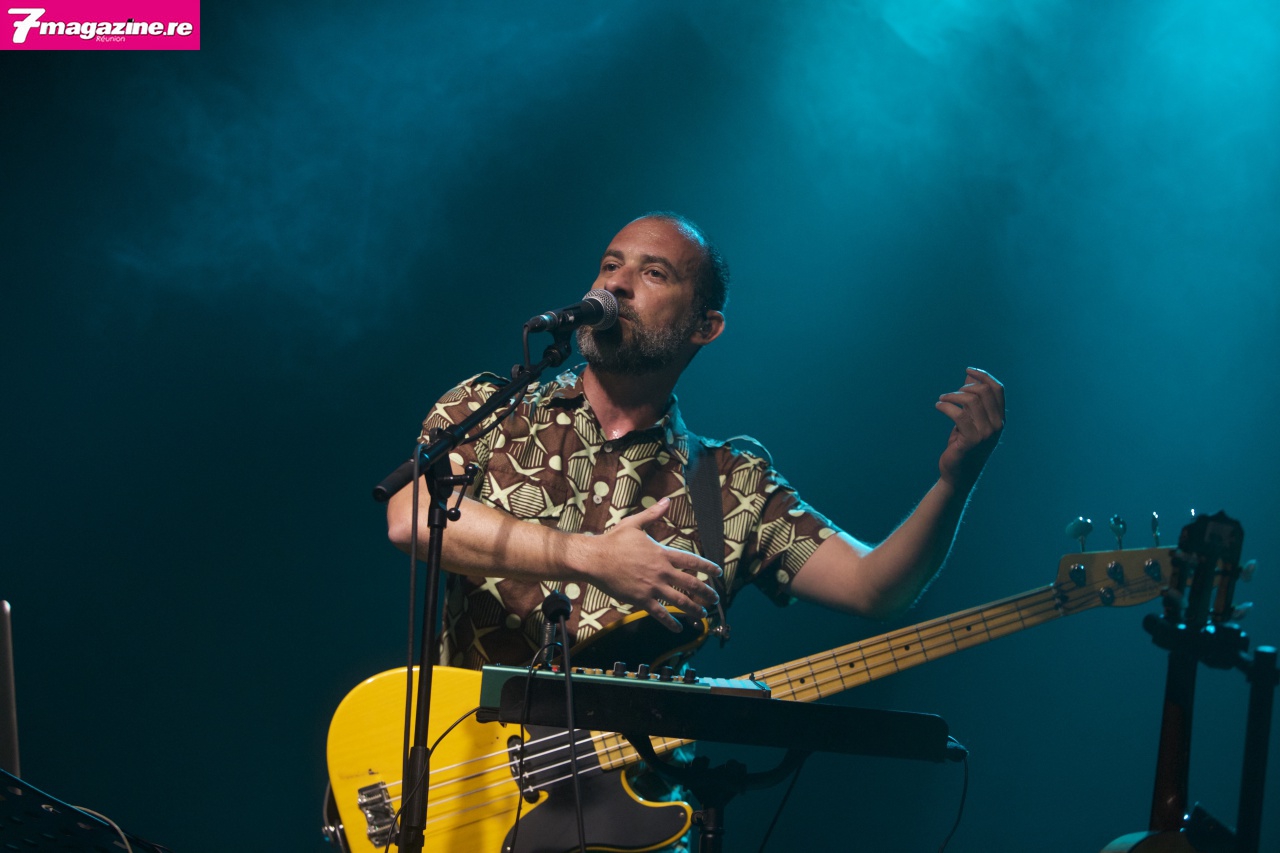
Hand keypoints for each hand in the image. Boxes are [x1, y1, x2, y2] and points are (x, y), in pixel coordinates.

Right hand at [571, 497, 721, 632]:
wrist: (596, 559)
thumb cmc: (613, 541)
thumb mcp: (635, 523)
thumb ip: (653, 514)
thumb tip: (667, 500)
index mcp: (662, 554)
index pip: (691, 561)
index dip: (707, 567)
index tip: (718, 573)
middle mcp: (661, 572)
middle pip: (691, 584)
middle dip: (706, 592)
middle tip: (715, 598)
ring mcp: (652, 587)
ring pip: (679, 601)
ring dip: (694, 609)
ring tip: (703, 615)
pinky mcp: (641, 600)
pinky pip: (660, 614)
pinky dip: (670, 622)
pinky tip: (678, 628)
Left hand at [935, 367, 1004, 489]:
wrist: (958, 474)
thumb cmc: (963, 445)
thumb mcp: (969, 420)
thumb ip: (972, 400)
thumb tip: (969, 376)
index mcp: (999, 419)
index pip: (998, 389)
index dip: (984, 376)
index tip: (968, 370)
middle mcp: (997, 425)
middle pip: (985, 392)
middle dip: (965, 388)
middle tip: (950, 394)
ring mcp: (986, 433)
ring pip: (971, 401)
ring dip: (952, 396)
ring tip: (942, 399)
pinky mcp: (972, 440)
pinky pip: (958, 415)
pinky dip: (946, 406)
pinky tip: (938, 406)